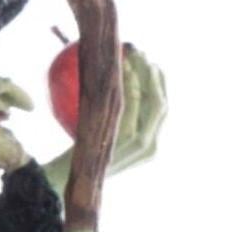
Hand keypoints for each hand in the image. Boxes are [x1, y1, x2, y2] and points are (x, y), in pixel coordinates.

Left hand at [43, 42, 166, 192]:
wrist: (70, 178)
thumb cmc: (85, 154)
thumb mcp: (108, 137)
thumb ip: (121, 120)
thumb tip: (123, 84)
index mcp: (150, 147)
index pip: (162, 111)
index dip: (160, 85)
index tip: (151, 64)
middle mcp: (150, 146)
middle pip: (162, 102)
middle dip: (154, 75)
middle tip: (141, 53)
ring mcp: (140, 143)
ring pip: (151, 100)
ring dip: (143, 73)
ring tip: (132, 55)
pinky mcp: (126, 137)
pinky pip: (132, 103)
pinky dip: (130, 82)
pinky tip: (122, 68)